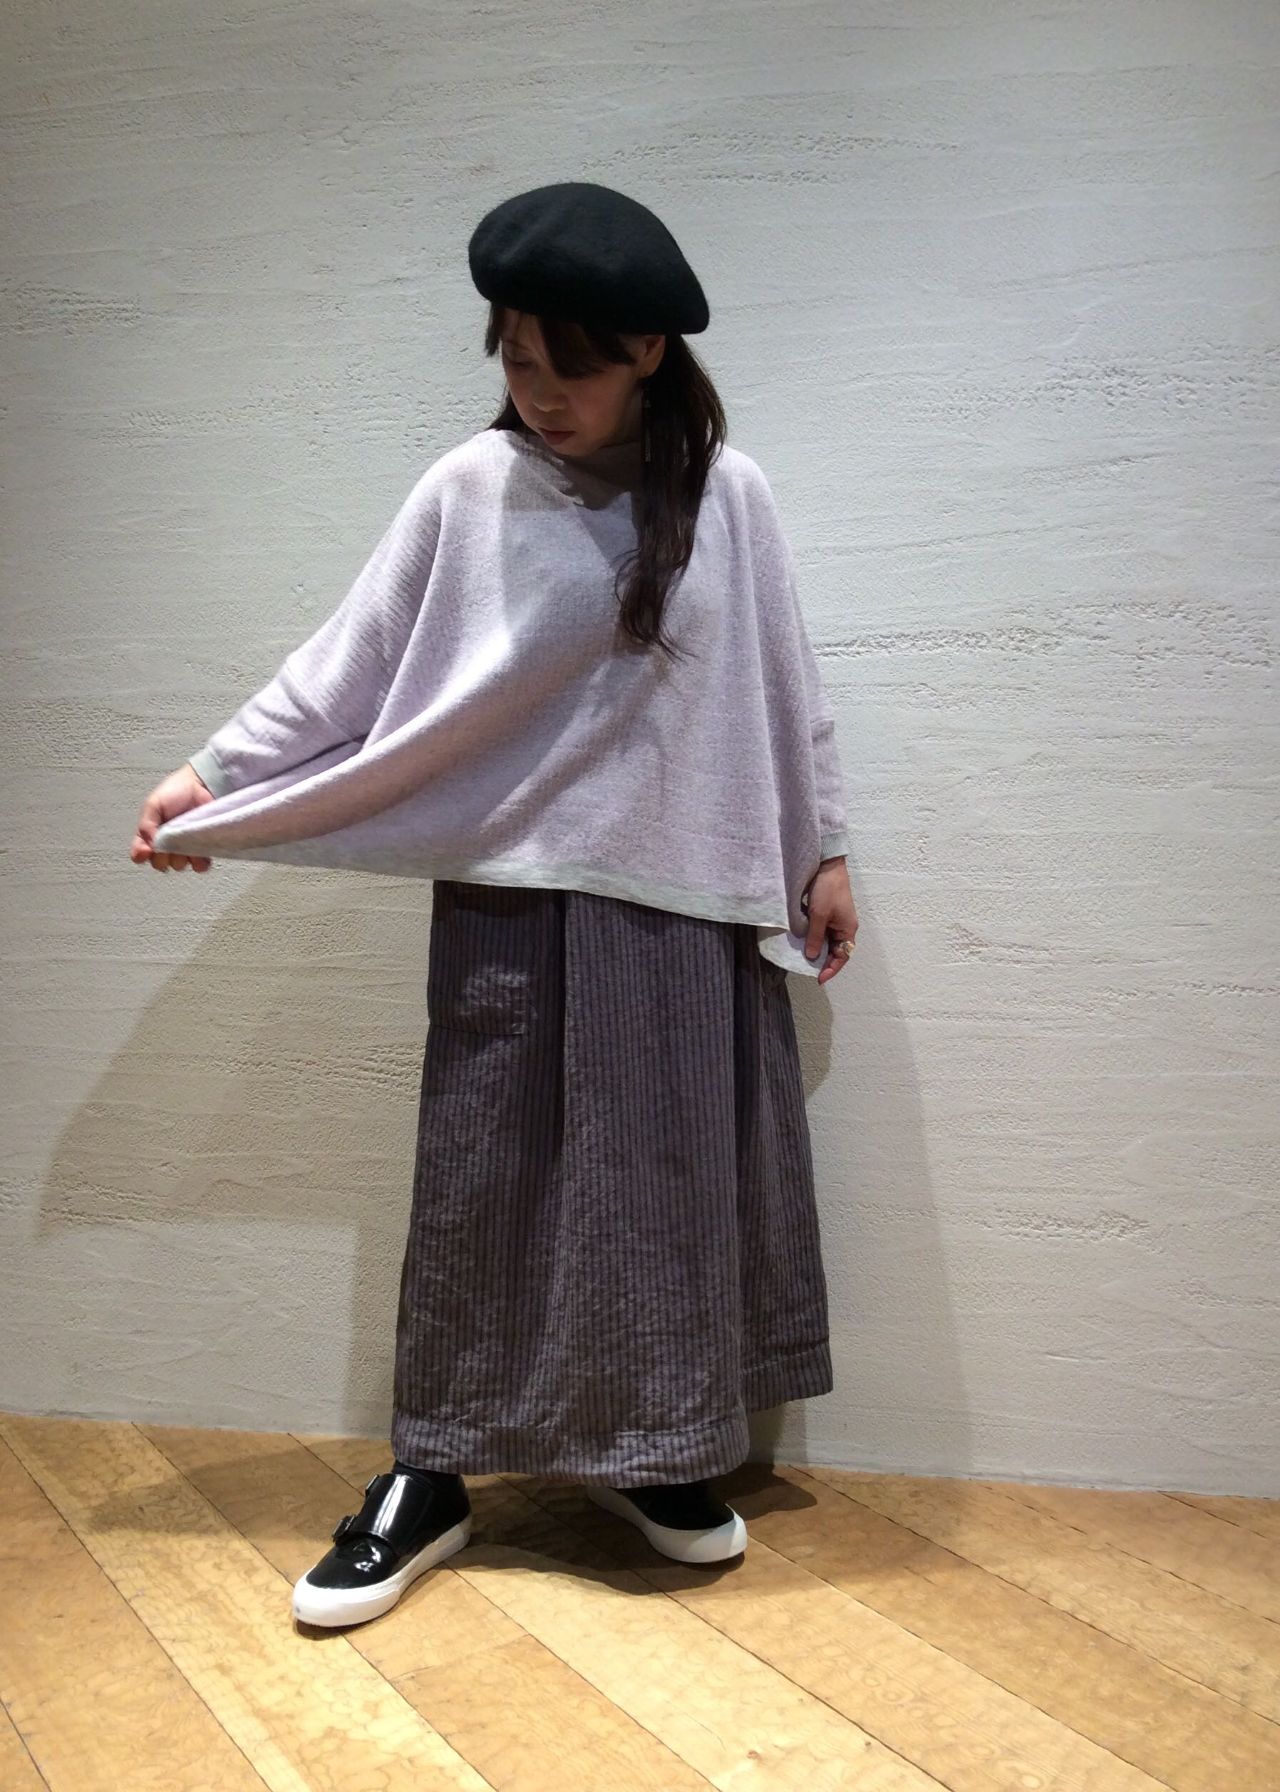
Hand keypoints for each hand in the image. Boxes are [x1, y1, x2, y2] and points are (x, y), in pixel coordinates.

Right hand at [130, 763, 217, 871]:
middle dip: (163, 856)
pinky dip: (199, 862)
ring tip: (185, 841)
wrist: (203, 784)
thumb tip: (150, 846)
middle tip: (169, 842)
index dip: (141, 854)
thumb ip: (146, 825)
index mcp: (150, 834)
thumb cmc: (177, 791)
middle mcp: (166, 844)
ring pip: (178, 865)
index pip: (139, 854)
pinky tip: (198, 852)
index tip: (146, 850)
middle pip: (159, 863)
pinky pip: (199, 866)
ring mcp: (185, 848)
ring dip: (181, 858)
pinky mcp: (203, 849)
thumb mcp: (153, 804)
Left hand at [802, 856, 856, 985]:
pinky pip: (820, 931)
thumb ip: (815, 937)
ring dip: (816, 949)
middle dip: (823, 961)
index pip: (842, 956)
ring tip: (803, 958)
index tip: (819, 978)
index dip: (831, 969)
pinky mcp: (826, 913)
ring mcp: (835, 920)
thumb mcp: (819, 915)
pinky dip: (812, 938)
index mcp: (847, 929)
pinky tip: (802, 942)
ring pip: (826, 942)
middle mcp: (843, 927)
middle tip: (808, 970)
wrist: (826, 865)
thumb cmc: (827, 889)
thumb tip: (811, 956)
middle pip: (835, 951)